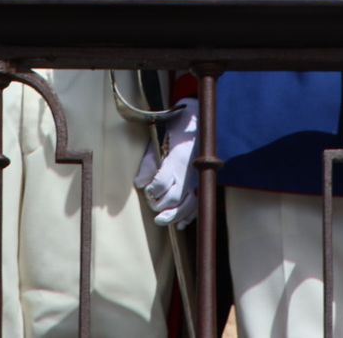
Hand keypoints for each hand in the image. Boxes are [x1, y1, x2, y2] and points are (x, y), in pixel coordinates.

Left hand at [134, 99, 198, 228]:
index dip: (152, 190)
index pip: (163, 182)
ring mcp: (198, 178)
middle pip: (174, 197)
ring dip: (174, 215)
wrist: (200, 120)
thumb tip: (138, 183)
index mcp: (177, 159)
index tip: (147, 190)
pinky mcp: (203, 182)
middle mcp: (190, 171)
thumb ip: (149, 162)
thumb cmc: (177, 127)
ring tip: (161, 220)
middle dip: (160, 205)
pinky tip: (180, 223)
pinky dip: (189, 215)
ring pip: (188, 204)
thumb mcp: (160, 139)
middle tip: (152, 203)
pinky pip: (199, 203)